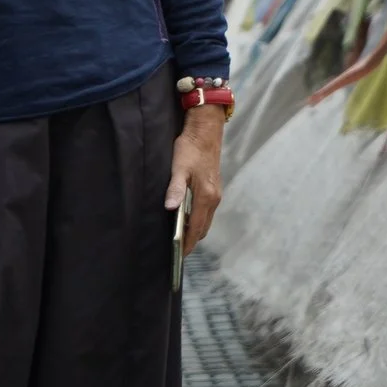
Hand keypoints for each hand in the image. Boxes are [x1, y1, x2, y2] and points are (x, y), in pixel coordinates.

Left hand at [166, 104, 224, 259]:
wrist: (206, 131)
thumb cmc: (190, 148)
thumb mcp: (178, 167)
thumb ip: (175, 188)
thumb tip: (170, 208)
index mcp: (205, 196)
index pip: (196, 227)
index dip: (188, 242)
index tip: (179, 255)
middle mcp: (214, 198)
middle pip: (203, 227)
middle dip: (192, 240)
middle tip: (177, 250)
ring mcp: (216, 194)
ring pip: (206, 220)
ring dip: (195, 230)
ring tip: (180, 237)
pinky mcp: (215, 188)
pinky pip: (207, 211)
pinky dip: (198, 219)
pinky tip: (187, 218)